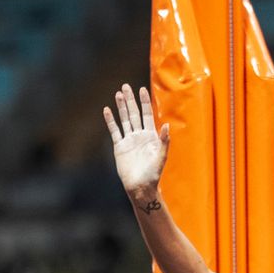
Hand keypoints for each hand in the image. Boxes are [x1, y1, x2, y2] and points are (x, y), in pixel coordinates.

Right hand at [103, 82, 169, 196]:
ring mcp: (129, 140)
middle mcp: (139, 135)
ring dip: (121, 107)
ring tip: (118, 94)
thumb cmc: (153, 174)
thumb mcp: (161, 157)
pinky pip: (114, 130)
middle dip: (131, 100)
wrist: (140, 186)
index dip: (144, 102)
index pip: (147, 114)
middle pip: (134, 113)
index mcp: (150, 136)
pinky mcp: (119, 146)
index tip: (142, 89)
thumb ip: (164, 141)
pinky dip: (111, 121)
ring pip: (124, 119)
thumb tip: (166, 125)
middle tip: (126, 86)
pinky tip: (107, 110)